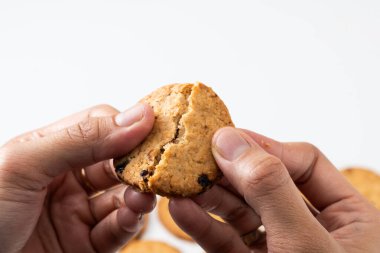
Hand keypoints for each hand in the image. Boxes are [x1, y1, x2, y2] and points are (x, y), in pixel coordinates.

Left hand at [0, 104, 155, 252]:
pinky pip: (117, 230)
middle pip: (117, 162)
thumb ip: (82, 138)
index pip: (101, 127)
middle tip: (155, 167)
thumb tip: (139, 116)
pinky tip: (131, 216)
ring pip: (122, 197)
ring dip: (137, 195)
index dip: (127, 127)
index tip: (152, 131)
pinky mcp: (85, 245)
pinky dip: (129, 222)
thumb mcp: (24, 164)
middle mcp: (67, 178)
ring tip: (144, 196)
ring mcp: (76, 212)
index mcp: (50, 150)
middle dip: (136, 164)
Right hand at [169, 127, 379, 252]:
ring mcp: (282, 249)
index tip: (223, 138)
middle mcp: (314, 228)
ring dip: (210, 197)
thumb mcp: (305, 246)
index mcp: (348, 216)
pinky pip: (228, 242)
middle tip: (193, 156)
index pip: (303, 163)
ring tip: (180, 182)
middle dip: (229, 172)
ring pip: (243, 212)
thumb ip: (270, 190)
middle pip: (266, 184)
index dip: (263, 146)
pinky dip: (204, 227)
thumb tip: (231, 141)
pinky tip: (182, 211)